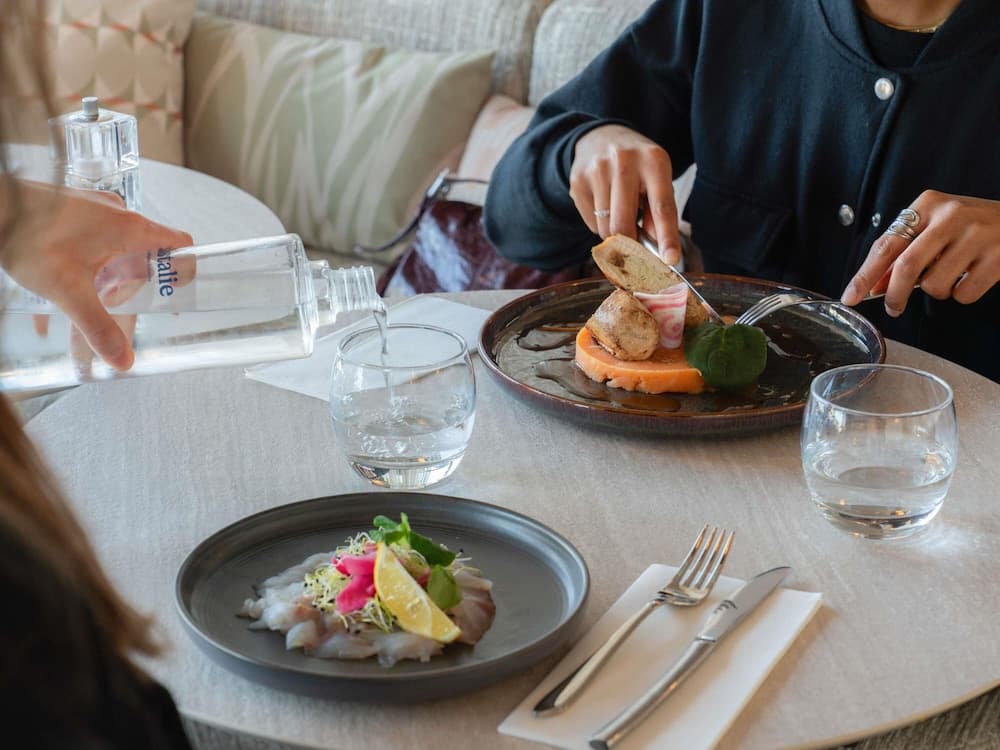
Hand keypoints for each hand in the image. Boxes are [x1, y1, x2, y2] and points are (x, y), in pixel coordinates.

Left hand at [1, 182, 191, 369]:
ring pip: (113, 252)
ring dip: (103, 283)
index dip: (184, 270)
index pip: (181, 244)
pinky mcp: (71, 212)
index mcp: (131, 229)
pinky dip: (81, 271)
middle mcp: (118, 216)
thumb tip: (123, 359)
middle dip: (131, 290)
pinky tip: (53, 299)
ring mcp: (94, 211)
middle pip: (143, 256)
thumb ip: (99, 328)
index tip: (174, 295)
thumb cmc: (30, 237)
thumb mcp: (70, 292)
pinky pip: (89, 245)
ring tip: (81, 309)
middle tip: (117, 313)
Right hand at [570, 124, 681, 263]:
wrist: (601, 137)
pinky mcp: (578, 181)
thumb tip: (657, 248)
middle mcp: (624, 163)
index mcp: (653, 161)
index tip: (670, 259)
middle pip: (623, 224)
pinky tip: (603, 203)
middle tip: (634, 242)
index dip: (667, 237)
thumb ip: (659, 211)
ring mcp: (597, 171)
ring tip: (619, 210)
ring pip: (605, 228)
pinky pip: (590, 222)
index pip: (662, 207)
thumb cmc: (636, 165)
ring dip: (614, 231)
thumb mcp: (657, 179)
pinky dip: (599, 222)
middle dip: (629, 242)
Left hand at [842, 191, 999, 315]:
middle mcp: (951, 215)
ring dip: (937, 291)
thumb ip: (904, 252)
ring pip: (935, 284)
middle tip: (893, 308)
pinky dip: (961, 294)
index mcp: (928, 204)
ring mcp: (977, 235)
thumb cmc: (970, 226)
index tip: (850, 297)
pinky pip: (963, 294)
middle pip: (907, 267)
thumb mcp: (934, 227)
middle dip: (894, 294)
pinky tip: (971, 276)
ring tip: (950, 275)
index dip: (865, 275)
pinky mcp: (998, 256)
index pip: (886, 245)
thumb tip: (873, 285)